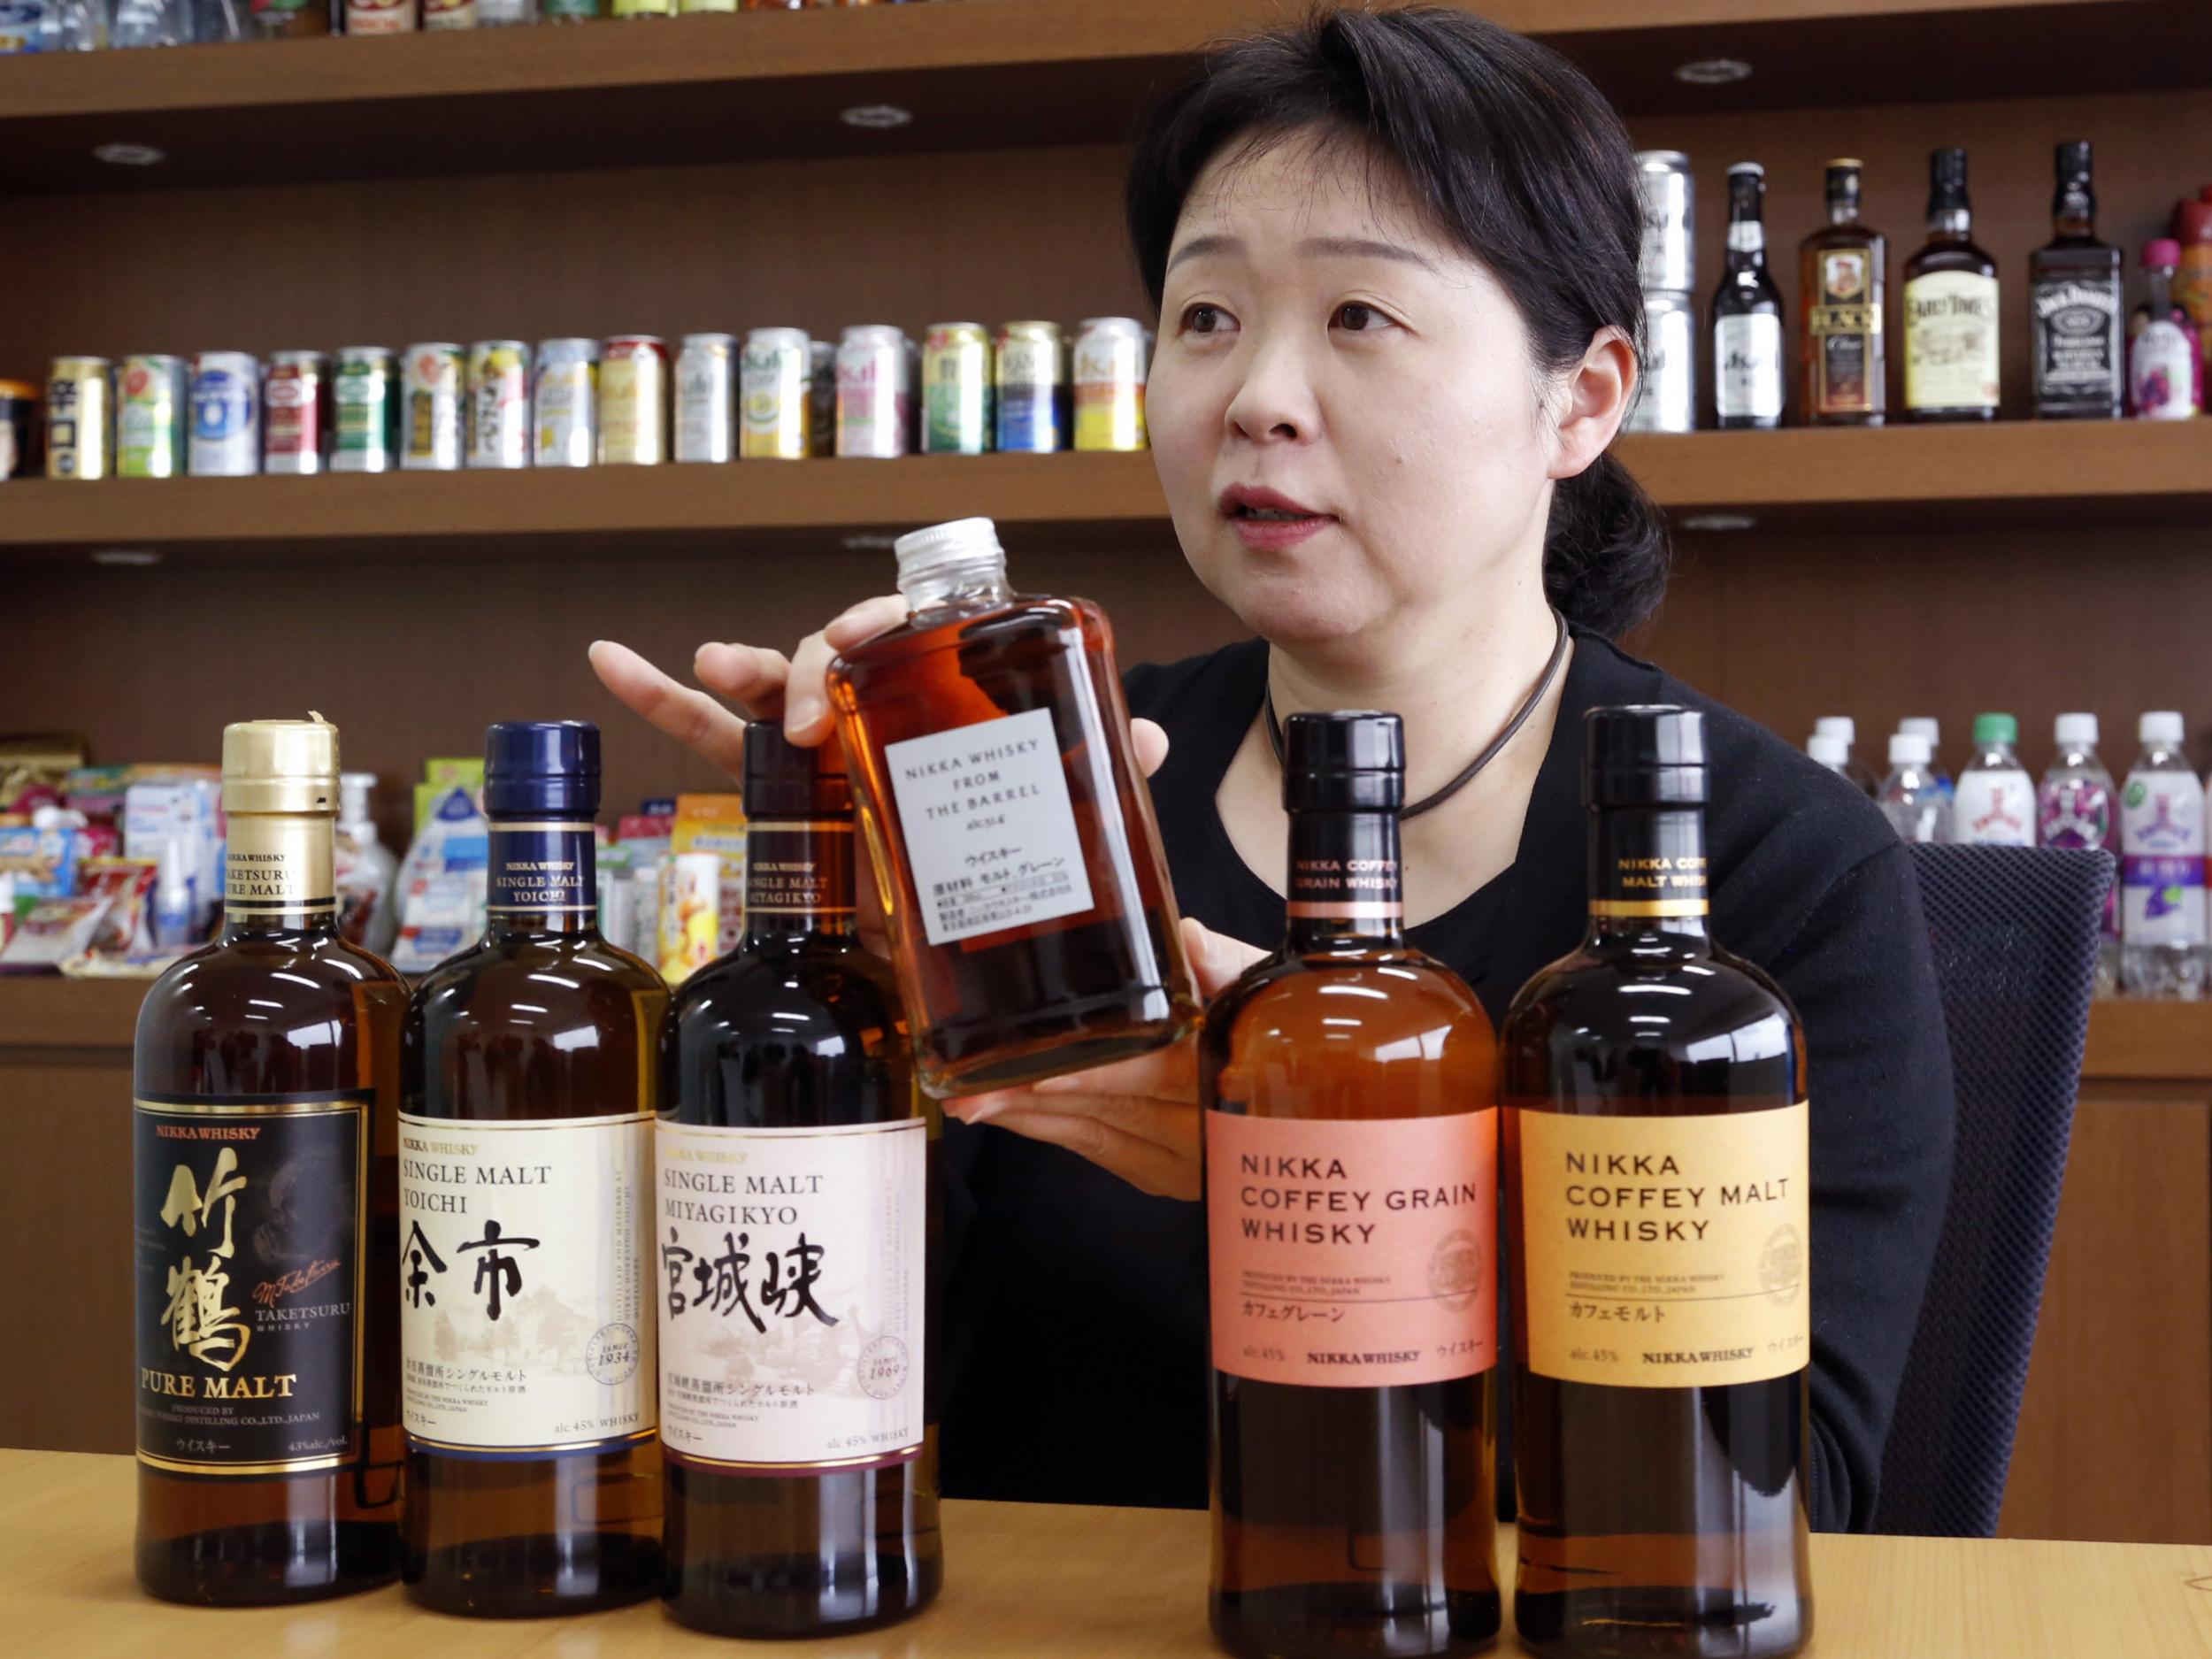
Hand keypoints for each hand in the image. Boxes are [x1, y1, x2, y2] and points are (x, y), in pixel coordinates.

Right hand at [586, 607, 1172, 958]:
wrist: (986, 934)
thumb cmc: (1018, 853)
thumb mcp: (1063, 818)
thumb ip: (1099, 775)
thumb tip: (1148, 740)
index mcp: (943, 703)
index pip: (910, 638)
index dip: (887, 621)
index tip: (874, 636)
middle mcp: (883, 712)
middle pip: (832, 655)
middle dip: (806, 660)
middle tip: (804, 710)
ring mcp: (830, 748)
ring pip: (770, 689)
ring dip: (739, 667)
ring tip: (704, 663)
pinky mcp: (792, 793)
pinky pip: (717, 742)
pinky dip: (663, 700)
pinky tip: (611, 662)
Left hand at [946, 918, 1267, 1201]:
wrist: (1308, 1087)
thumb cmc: (1271, 1021)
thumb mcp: (1260, 982)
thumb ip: (1223, 963)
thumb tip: (1189, 937)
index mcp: (1228, 1069)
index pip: (1157, 1073)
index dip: (1098, 1077)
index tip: (1042, 1073)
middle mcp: (1206, 1124)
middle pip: (1114, 1110)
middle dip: (1039, 1100)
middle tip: (974, 1089)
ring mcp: (1187, 1158)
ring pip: (1098, 1135)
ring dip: (1032, 1120)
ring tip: (972, 1101)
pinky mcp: (1164, 1174)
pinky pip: (1100, 1151)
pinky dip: (1052, 1132)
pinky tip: (1010, 1115)